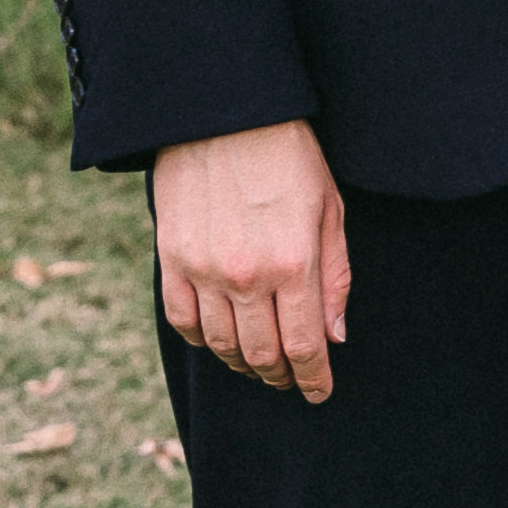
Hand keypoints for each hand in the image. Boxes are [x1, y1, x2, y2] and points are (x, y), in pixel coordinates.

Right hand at [154, 119, 350, 401]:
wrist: (223, 115)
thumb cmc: (290, 156)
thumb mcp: (330, 209)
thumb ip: (335, 277)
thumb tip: (336, 336)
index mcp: (293, 263)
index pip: (304, 345)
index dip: (314, 378)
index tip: (320, 392)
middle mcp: (246, 276)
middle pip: (262, 355)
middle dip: (281, 376)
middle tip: (291, 381)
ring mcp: (203, 271)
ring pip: (221, 345)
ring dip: (243, 364)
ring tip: (259, 365)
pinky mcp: (171, 260)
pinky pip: (182, 321)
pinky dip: (202, 340)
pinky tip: (219, 340)